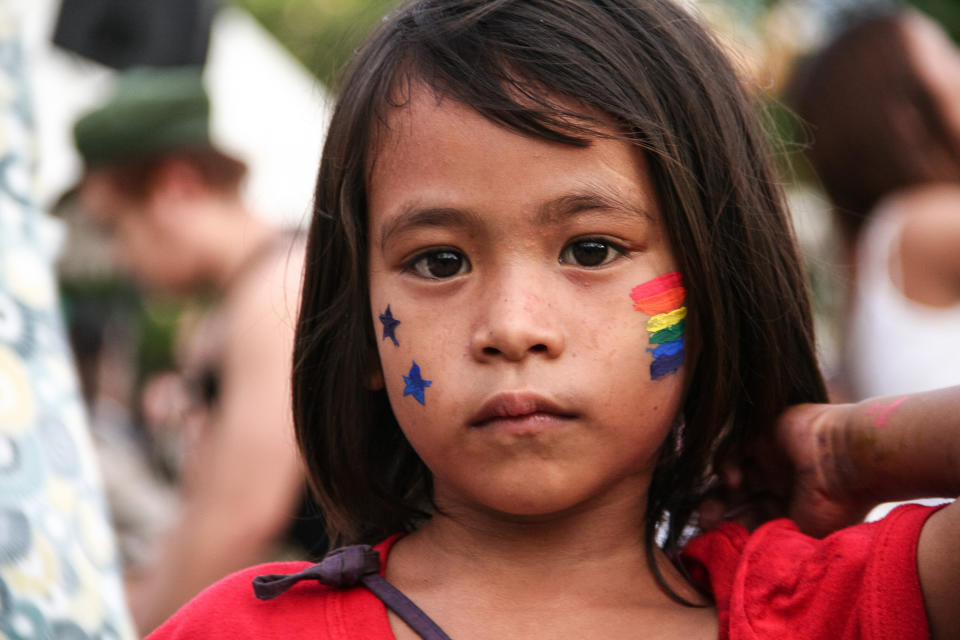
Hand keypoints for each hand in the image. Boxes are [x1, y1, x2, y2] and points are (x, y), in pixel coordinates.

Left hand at [697, 403, 874, 537]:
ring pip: (733, 479)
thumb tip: (747, 566)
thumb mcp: (805, 535)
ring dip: (718, 497)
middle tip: (706, 529)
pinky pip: (733, 450)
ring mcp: (771, 461)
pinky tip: (733, 482)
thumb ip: (776, 545)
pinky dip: (726, 467)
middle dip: (719, 517)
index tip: (715, 548)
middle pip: (739, 502)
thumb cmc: (836, 505)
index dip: (733, 534)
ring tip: (712, 513)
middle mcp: (780, 485)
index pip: (754, 523)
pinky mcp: (764, 436)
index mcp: (792, 510)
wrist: (851, 462)